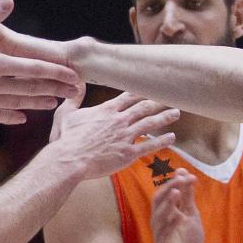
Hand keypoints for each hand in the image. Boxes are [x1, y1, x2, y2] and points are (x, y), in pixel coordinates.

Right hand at [0, 0, 79, 123]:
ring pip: (15, 104)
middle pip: (28, 89)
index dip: (54, 73)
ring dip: (35, 104)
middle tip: (72, 93)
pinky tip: (20, 118)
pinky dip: (9, 116)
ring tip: (52, 105)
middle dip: (52, 90)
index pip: (32, 70)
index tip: (72, 76)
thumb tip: (9, 1)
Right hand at [48, 91, 179, 178]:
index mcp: (107, 110)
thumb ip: (74, 98)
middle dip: (158, 102)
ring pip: (150, 123)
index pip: (128, 96)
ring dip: (164, 117)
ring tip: (176, 113)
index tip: (152, 86)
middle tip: (170, 97)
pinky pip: (149, 145)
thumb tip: (77, 83)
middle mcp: (119, 120)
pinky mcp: (128, 153)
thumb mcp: (66, 114)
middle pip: (144, 107)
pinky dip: (162, 141)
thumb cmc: (66, 139)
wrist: (70, 159)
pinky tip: (172, 138)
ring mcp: (125, 136)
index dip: (141, 91)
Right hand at [150, 171, 201, 242]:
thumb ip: (187, 198)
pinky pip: (165, 237)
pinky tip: (179, 216)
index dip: (173, 182)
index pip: (164, 194)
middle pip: (158, 202)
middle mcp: (158, 224)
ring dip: (168, 204)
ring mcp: (159, 237)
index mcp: (164, 214)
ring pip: (159, 218)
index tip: (185, 172)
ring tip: (176, 191)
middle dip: (168, 189)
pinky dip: (171, 225)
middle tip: (179, 178)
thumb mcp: (190, 216)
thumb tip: (185, 174)